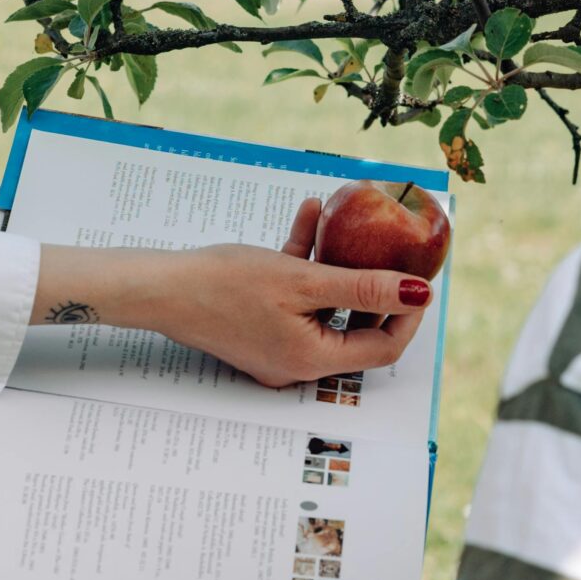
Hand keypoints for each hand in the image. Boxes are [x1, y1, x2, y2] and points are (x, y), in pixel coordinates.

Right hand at [154, 197, 431, 386]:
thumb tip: (420, 293)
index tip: (418, 277)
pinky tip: (308, 217)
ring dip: (338, 264)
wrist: (160, 287)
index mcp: (313, 359)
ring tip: (345, 221)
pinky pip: (296, 298)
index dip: (407, 313)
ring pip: (326, 307)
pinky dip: (305, 263)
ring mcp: (278, 347)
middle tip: (390, 248)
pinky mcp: (260, 327)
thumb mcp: (304, 280)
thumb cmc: (225, 285)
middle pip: (357, 328)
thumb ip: (365, 286)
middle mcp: (299, 362)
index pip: (383, 347)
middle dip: (374, 284)